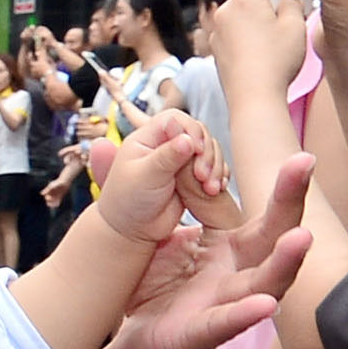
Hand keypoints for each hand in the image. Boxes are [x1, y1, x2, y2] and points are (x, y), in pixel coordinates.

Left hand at [89, 112, 227, 242]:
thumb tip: (187, 139)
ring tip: (210, 188)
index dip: (191, 130)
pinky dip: (218, 176)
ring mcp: (179, 161)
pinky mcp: (190, 177)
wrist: (131, 229)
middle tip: (202, 176)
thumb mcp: (146, 176)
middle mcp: (164, 145)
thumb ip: (166, 157)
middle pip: (197, 133)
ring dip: (215, 167)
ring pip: (207, 151)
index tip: (196, 150)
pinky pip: (212, 168)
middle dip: (206, 153)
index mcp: (146, 138)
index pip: (175, 119)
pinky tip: (217, 189)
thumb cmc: (129, 201)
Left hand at [106, 153, 314, 348]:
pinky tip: (265, 306)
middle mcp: (236, 275)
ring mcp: (224, 305)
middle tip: (306, 167)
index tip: (303, 155)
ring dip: (283, 262)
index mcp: (229, 250)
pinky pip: (224, 324)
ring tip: (302, 237)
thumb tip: (114, 147)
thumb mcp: (156, 238)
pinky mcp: (201, 335)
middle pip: (272, 240)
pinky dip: (243, 315)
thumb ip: (153, 199)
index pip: (261, 217)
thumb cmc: (159, 290)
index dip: (283, 189)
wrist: (139, 345)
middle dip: (290, 206)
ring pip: (263, 284)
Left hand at [214, 0, 311, 102]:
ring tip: (276, 37)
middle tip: (281, 6)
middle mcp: (225, 11)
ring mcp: (217, 31)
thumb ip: (292, 5)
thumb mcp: (295, 28)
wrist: (253, 98)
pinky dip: (246, 37)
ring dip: (254, 20)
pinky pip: (233, 35)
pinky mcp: (216, 50)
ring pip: (239, 16)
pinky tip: (262, 53)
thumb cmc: (277, 61)